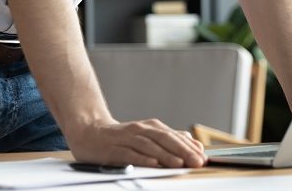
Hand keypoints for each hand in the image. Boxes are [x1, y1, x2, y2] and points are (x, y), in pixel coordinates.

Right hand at [65, 118, 205, 167]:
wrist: (88, 132)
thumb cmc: (121, 138)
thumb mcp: (147, 136)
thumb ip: (169, 139)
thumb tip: (193, 143)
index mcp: (151, 128)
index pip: (174, 136)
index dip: (189, 146)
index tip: (203, 156)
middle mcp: (140, 130)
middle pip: (164, 139)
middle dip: (182, 150)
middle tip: (197, 161)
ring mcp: (126, 138)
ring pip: (149, 146)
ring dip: (165, 155)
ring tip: (179, 163)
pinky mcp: (113, 149)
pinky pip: (129, 154)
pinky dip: (141, 158)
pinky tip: (152, 164)